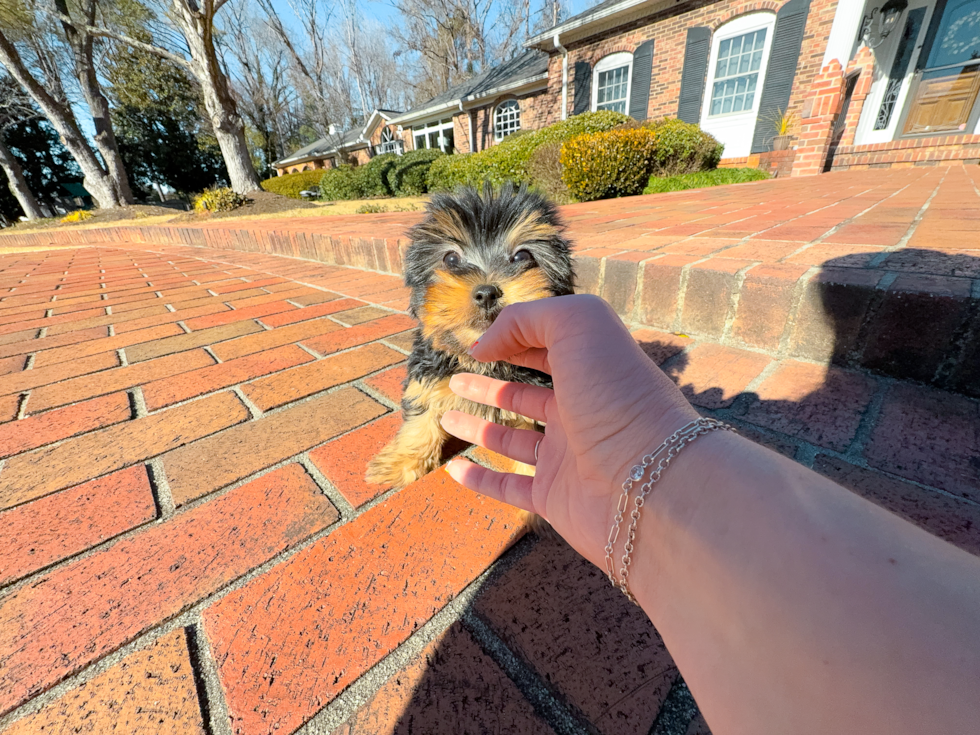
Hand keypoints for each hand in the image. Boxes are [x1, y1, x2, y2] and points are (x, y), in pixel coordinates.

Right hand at [440, 294, 697, 567]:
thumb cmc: (618, 395)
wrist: (650, 481)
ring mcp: (567, 458)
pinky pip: (509, 488)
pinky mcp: (555, 499)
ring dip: (479, 428)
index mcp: (591, 371)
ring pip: (513, 441)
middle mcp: (581, 412)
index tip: (475, 344)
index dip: (512, 342)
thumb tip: (484, 345)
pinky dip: (480, 480)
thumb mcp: (578, 326)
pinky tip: (455, 470)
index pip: (547, 350)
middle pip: (526, 396)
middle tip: (455, 380)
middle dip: (490, 386)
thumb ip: (527, 319)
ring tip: (445, 416)